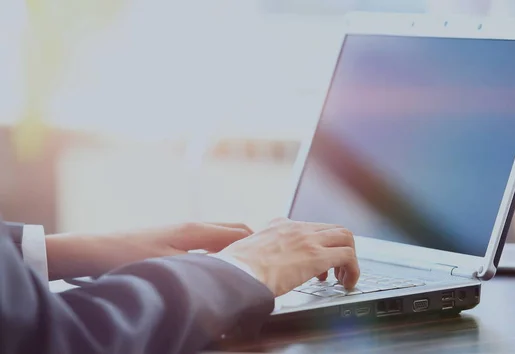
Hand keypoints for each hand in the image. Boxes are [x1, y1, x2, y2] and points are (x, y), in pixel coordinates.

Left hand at [46, 222, 251, 279]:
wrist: (93, 249)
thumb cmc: (127, 255)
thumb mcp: (170, 267)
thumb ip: (204, 268)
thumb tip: (231, 272)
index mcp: (196, 231)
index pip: (240, 233)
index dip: (261, 243)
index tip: (278, 253)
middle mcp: (192, 227)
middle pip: (234, 229)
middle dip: (254, 240)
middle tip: (271, 255)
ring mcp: (182, 231)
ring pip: (221, 234)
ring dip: (238, 244)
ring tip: (251, 259)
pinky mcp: (172, 239)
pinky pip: (208, 241)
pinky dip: (222, 248)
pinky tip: (220, 263)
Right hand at [217, 218, 359, 296]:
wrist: (234, 273)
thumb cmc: (234, 269)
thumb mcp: (246, 253)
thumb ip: (257, 255)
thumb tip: (254, 269)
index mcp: (279, 225)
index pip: (310, 227)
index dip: (319, 245)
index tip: (317, 264)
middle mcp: (296, 228)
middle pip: (333, 229)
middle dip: (340, 248)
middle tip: (335, 270)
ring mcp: (308, 239)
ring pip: (346, 237)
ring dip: (350, 258)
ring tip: (343, 278)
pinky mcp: (317, 256)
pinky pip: (348, 256)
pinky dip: (354, 270)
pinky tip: (347, 284)